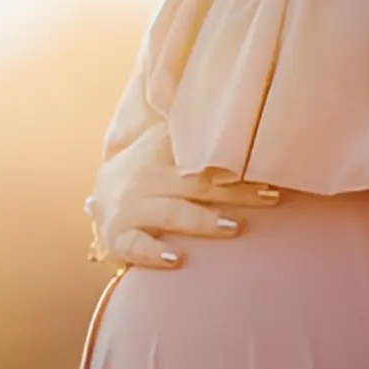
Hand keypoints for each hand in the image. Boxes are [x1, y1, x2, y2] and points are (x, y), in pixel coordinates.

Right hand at [84, 119, 279, 269]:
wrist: (100, 199)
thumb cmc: (147, 173)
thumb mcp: (163, 146)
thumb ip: (194, 132)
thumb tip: (234, 109)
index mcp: (159, 154)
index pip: (198, 154)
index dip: (231, 159)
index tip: (262, 164)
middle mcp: (145, 180)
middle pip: (195, 185)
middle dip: (234, 192)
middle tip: (268, 197)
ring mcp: (130, 209)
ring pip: (170, 213)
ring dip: (202, 221)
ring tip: (233, 227)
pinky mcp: (117, 238)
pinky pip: (135, 246)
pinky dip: (153, 252)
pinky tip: (175, 259)